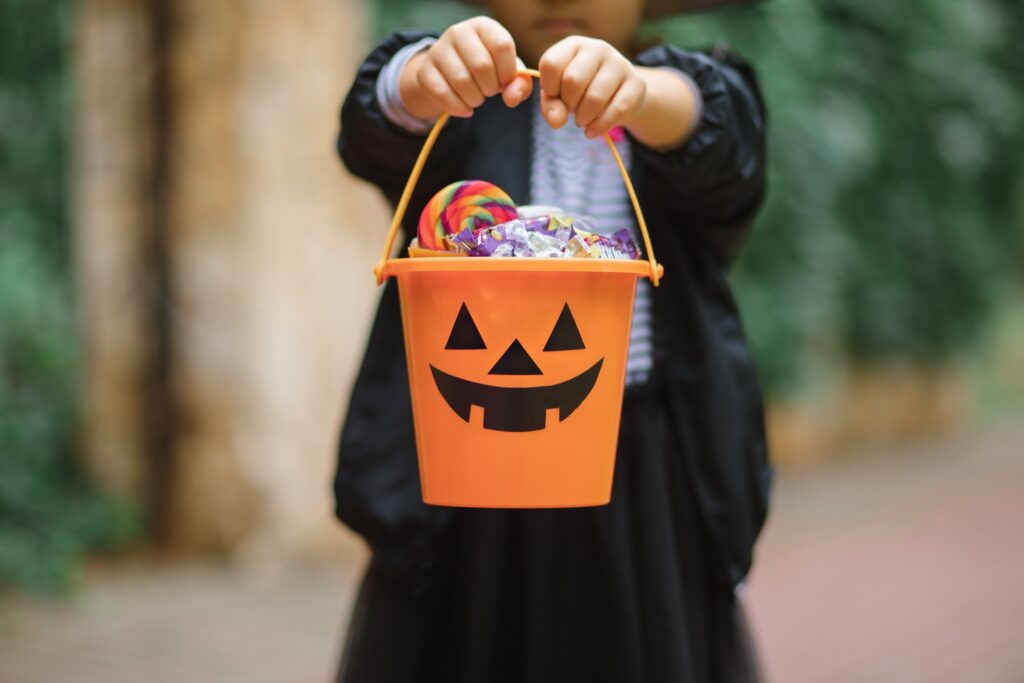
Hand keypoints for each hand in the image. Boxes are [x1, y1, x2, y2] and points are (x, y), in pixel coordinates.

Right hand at [399, 17, 533, 120]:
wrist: (448, 74)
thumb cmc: (486, 70)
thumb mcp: (506, 72)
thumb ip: (519, 83)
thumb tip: (512, 98)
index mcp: (483, 26)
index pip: (502, 46)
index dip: (507, 72)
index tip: (504, 81)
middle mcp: (459, 32)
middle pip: (482, 65)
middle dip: (491, 87)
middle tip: (489, 91)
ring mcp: (438, 50)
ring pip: (461, 80)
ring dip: (475, 99)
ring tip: (477, 99)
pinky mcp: (425, 70)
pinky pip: (442, 93)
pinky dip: (458, 107)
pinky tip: (465, 109)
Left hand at [538, 36, 646, 138]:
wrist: (618, 95)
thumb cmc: (581, 93)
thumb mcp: (559, 96)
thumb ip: (550, 106)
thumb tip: (557, 121)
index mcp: (574, 44)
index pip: (551, 64)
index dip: (549, 88)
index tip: (555, 96)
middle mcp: (598, 48)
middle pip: (572, 81)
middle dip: (568, 104)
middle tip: (572, 110)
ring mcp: (620, 64)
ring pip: (595, 97)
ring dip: (583, 118)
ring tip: (582, 120)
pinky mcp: (637, 84)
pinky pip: (617, 110)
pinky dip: (600, 127)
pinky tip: (592, 131)